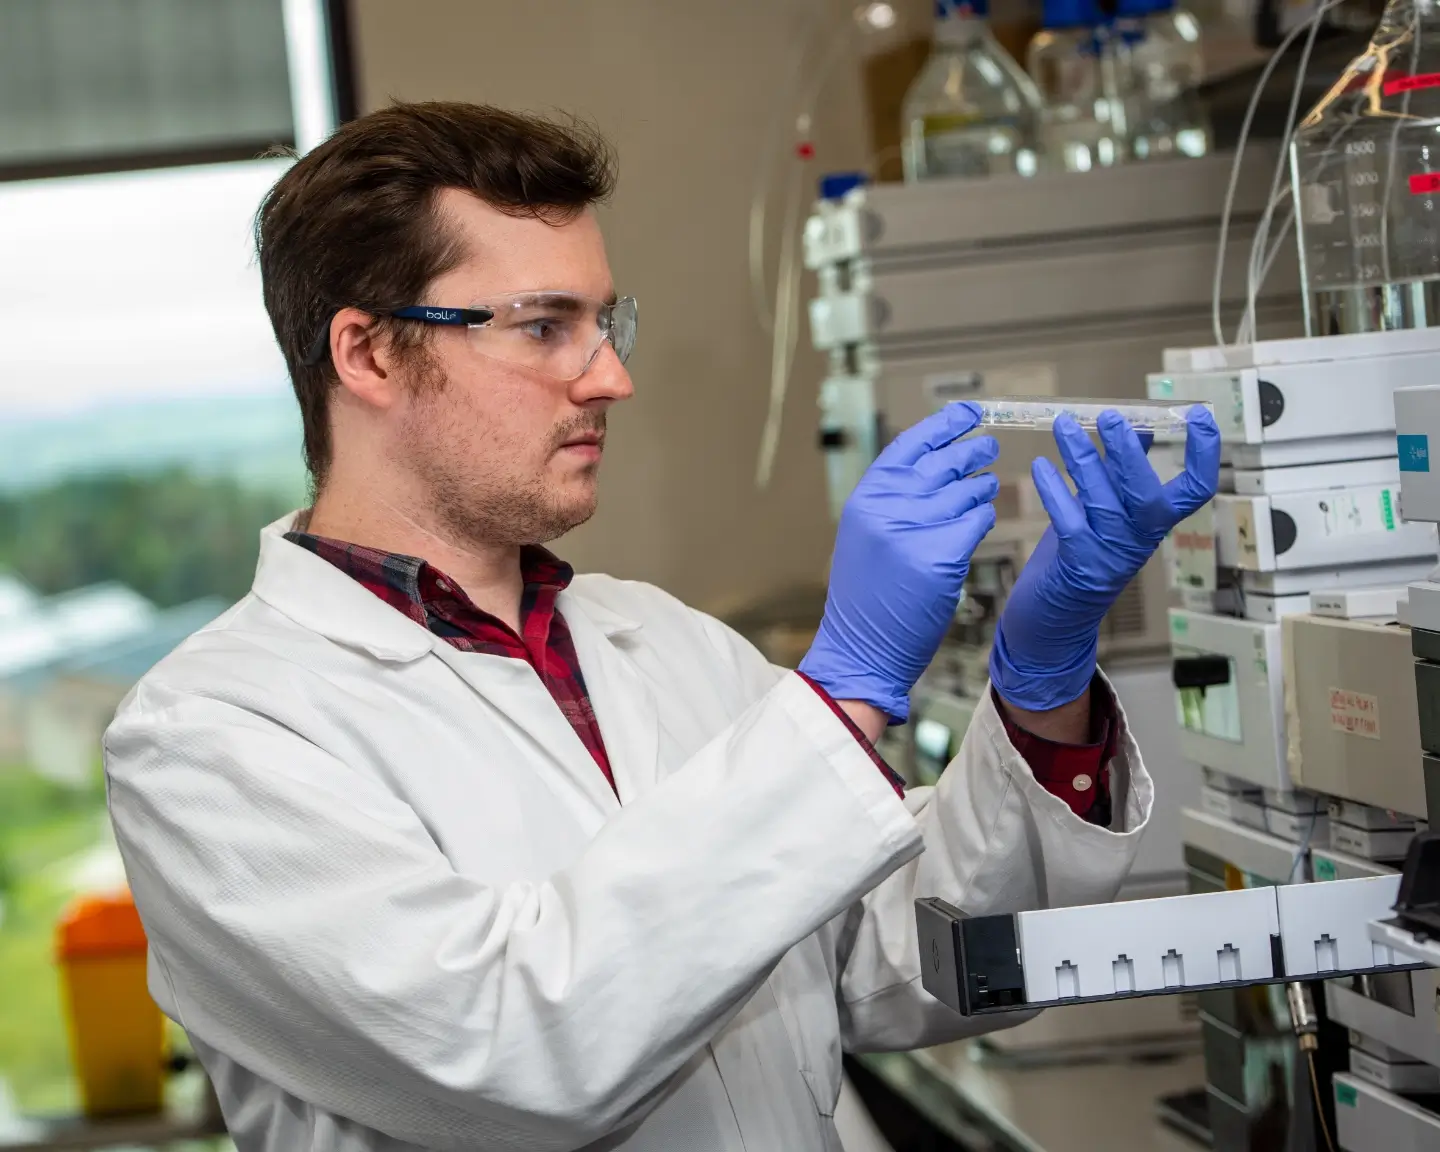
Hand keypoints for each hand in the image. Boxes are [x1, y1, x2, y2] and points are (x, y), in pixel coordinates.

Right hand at [799, 402, 998, 721]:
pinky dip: (983, 520)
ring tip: (987, 488)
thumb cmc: (868, 596)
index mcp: (866, 497)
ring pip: (966, 492)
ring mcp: (913, 530)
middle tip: (989, 448)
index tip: (968, 412)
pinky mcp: (940, 555)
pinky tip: (980, 522)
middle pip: (943, 464)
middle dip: (972, 453)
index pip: (910, 445)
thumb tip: (938, 463)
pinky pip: (977, 521)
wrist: (862, 649)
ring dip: (981, 489)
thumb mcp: (867, 535)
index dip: (943, 425)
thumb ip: (894, 498)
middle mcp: (887, 507)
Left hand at [990, 406, 1220, 711]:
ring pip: (1104, 505)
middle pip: (1149, 497)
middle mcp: (1140, 542)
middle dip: (1131, 455)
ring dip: (1083, 461)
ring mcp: (1110, 557)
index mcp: (1155, 524)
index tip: (1200, 416)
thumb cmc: (1082, 554)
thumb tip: (1140, 425)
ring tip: (1063, 426)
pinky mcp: (1077, 567)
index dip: (1204, 456)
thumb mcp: (1110, 509)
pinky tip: (1040, 466)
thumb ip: (1123, 470)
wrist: (1055, 619)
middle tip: (1110, 417)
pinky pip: (1070, 524)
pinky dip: (1054, 492)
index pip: (1196, 491)